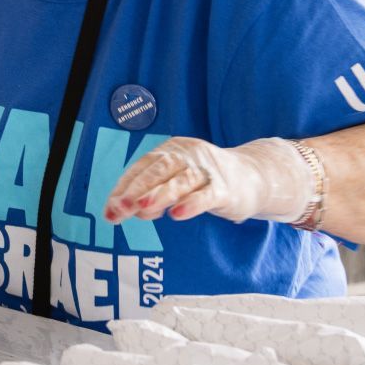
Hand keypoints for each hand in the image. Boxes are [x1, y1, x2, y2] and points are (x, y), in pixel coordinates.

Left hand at [104, 136, 313, 224]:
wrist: (253, 177)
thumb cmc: (204, 181)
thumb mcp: (176, 182)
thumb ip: (151, 194)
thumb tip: (124, 210)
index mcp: (171, 150)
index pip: (142, 166)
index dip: (125, 187)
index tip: (111, 209)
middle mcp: (187, 155)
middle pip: (158, 170)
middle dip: (136, 190)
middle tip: (120, 209)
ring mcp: (207, 170)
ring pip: (180, 181)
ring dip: (160, 195)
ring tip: (143, 210)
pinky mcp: (225, 188)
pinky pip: (207, 195)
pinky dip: (192, 204)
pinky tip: (177, 214)